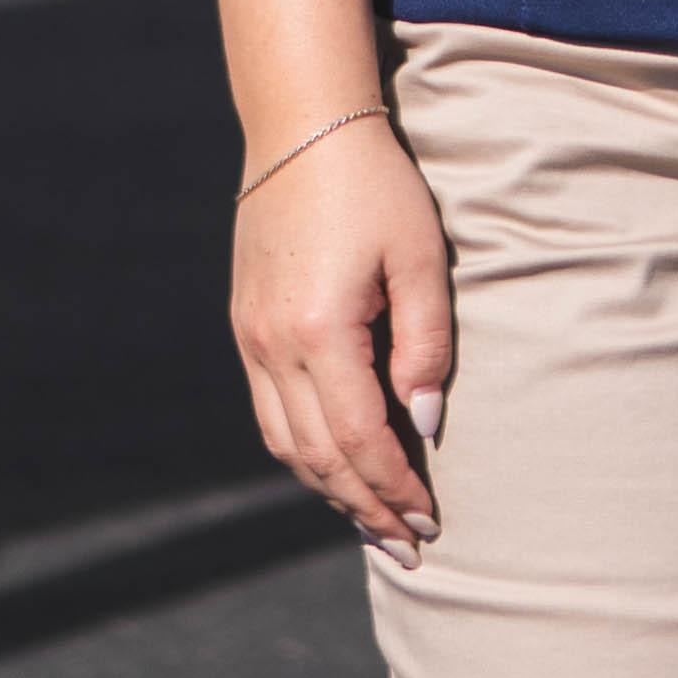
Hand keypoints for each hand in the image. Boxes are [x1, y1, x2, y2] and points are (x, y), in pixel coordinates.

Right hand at [231, 110, 460, 552]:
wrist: (303, 129)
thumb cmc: (376, 187)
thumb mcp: (420, 259)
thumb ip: (426, 344)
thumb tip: (427, 422)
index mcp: (317, 331)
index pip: (361, 438)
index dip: (397, 487)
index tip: (432, 520)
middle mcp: (272, 345)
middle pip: (319, 457)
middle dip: (365, 508)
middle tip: (409, 547)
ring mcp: (250, 339)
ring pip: (286, 444)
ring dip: (330, 491)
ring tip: (374, 523)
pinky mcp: (246, 328)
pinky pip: (270, 414)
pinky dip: (304, 453)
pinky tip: (335, 468)